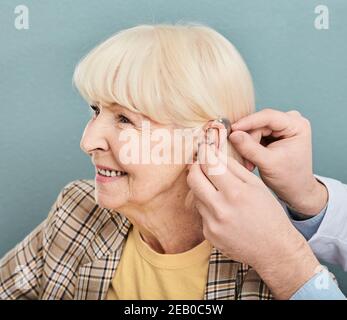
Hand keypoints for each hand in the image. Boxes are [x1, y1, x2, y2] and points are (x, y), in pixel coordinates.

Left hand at [187, 143, 319, 298]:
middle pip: (193, 179)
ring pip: (196, 195)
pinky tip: (223, 209)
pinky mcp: (208, 235)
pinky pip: (201, 213)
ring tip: (217, 188)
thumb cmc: (269, 215)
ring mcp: (212, 224)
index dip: (204, 153)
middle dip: (195, 166)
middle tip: (201, 163)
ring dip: (203, 187)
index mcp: (235, 193)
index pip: (209, 165)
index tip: (203, 148)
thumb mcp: (256, 186)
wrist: (274, 250)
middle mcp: (220, 209)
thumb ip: (234, 167)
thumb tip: (214, 152)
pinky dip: (208, 206)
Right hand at [230, 108, 327, 215]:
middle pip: (260, 124)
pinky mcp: (274, 133)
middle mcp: (291, 121)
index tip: (232, 129)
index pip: (269, 117)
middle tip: (244, 158)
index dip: (248, 122)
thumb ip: (250, 148)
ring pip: (255, 129)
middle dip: (248, 140)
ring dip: (248, 145)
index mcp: (297, 125)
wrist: (295, 190)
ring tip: (249, 162)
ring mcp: (282, 127)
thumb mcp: (268, 163)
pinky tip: (250, 159)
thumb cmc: (289, 178)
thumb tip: (233, 134)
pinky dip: (250, 146)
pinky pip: (255, 134)